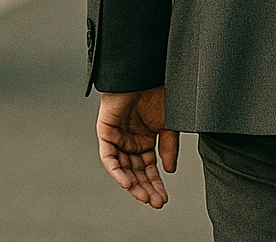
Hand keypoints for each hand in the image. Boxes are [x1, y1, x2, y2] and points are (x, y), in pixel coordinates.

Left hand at [97, 86, 176, 208]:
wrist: (145, 72)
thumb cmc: (159, 91)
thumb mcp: (170, 125)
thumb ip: (168, 147)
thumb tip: (169, 171)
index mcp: (145, 139)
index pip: (149, 168)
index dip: (156, 184)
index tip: (164, 200)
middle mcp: (130, 140)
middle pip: (136, 171)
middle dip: (146, 188)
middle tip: (156, 203)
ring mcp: (117, 136)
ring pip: (122, 167)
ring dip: (133, 184)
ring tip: (144, 197)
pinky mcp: (106, 130)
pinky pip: (108, 156)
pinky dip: (116, 170)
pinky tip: (128, 183)